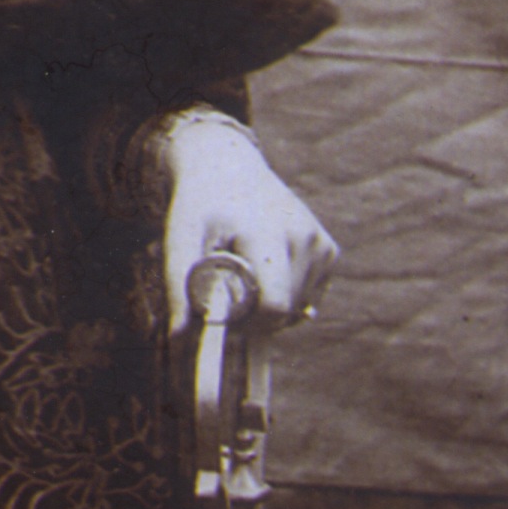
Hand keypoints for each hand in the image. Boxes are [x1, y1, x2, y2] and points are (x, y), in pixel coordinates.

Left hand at [157, 109, 337, 328]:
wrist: (229, 169)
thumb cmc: (200, 209)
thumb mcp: (180, 241)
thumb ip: (178, 288)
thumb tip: (178, 339)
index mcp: (267, 233)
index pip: (273, 305)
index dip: (247, 325)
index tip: (223, 316)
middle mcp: (302, 236)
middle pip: (285, 313)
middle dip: (255, 320)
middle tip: (228, 298)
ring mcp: (320, 242)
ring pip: (297, 310)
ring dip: (269, 310)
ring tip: (244, 279)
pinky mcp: (329, 250)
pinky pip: (307, 299)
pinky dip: (285, 299)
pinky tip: (265, 274)